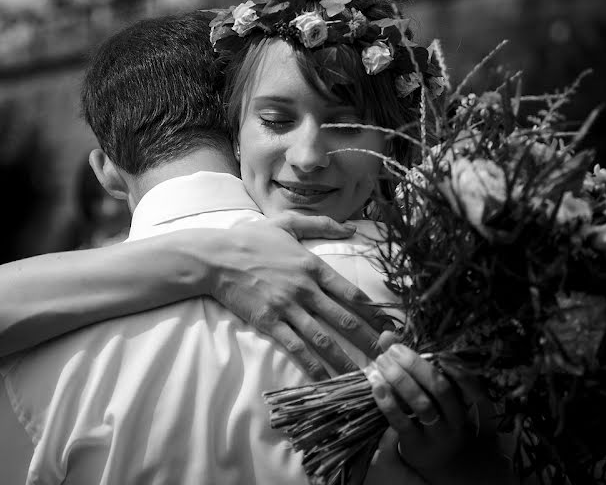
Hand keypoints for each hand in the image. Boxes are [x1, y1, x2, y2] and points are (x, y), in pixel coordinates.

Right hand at [206, 213, 391, 379]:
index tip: (390, 327)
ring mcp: (287, 308)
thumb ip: (320, 224)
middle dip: (370, 342)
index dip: (374, 312)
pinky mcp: (269, 323)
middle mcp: (306, 289)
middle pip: (346, 319)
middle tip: (388, 359)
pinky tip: (326, 381)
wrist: (215, 257)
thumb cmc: (250, 239)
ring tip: (363, 380)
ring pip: (324, 339)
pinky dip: (313, 367)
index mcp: (313, 266)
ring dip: (346, 361)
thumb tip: (350, 228)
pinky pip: (296, 348)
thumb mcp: (286, 223)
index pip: (352, 293)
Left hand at [368, 332, 480, 475]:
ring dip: (401, 381)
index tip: (436, 349)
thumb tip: (387, 334)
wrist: (444, 464)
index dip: (452, 364)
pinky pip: (402, 423)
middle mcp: (455, 417)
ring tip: (382, 363)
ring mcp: (437, 433)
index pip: (467, 380)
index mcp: (464, 400)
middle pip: (440, 388)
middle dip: (416, 366)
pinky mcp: (416, 445)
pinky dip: (388, 403)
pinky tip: (376, 387)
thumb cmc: (437, 419)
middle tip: (394, 351)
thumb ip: (412, 363)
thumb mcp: (433, 394)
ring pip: (422, 405)